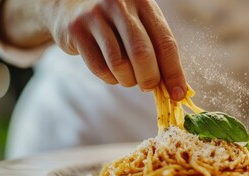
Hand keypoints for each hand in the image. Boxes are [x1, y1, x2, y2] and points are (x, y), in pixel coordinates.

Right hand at [0, 0, 186, 100]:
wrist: (70, 4)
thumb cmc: (116, 22)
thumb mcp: (140, 25)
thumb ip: (157, 50)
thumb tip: (175, 89)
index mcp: (144, 3)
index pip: (166, 43)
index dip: (174, 73)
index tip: (178, 94)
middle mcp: (121, 5)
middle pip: (142, 54)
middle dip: (149, 79)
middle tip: (148, 87)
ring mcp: (96, 16)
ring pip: (119, 64)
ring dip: (127, 80)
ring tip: (128, 77)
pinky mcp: (76, 30)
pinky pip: (100, 68)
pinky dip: (110, 78)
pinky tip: (112, 73)